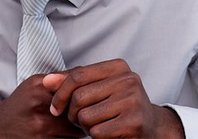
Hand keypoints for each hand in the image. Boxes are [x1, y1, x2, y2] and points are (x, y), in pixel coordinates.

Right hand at [0, 74, 84, 138]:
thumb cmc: (21, 103)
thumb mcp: (35, 83)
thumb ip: (58, 77)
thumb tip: (83, 71)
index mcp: (39, 89)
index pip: (72, 89)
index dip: (84, 93)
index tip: (88, 95)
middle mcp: (39, 109)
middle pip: (76, 111)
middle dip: (84, 112)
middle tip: (88, 110)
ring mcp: (41, 130)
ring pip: (75, 130)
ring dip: (81, 127)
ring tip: (80, 121)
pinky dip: (72, 138)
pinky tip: (69, 132)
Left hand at [43, 59, 184, 138]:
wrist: (152, 128)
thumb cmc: (118, 105)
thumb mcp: (98, 87)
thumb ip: (73, 82)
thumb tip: (46, 81)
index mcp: (118, 67)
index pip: (78, 75)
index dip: (60, 92)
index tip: (55, 107)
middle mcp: (128, 80)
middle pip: (79, 97)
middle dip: (72, 113)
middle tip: (80, 119)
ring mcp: (133, 101)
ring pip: (86, 116)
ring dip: (85, 126)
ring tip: (96, 124)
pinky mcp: (134, 124)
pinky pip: (97, 132)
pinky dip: (96, 136)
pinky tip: (106, 133)